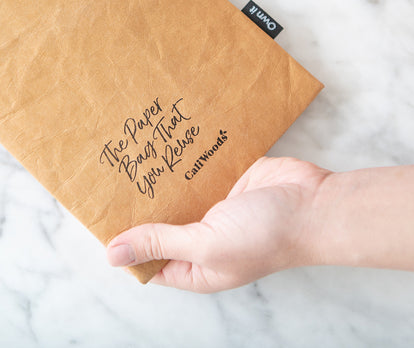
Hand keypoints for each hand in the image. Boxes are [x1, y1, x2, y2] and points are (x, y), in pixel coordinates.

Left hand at [106, 157, 331, 292]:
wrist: (315, 202)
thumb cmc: (267, 234)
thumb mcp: (207, 244)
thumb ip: (160, 244)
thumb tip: (113, 255)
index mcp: (196, 267)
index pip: (147, 261)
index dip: (123, 245)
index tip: (98, 219)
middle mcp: (201, 241)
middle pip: (157, 226)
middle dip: (136, 208)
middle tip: (105, 180)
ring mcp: (213, 209)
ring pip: (173, 197)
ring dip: (156, 182)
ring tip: (125, 157)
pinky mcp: (224, 181)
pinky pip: (193, 173)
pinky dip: (179, 163)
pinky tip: (159, 146)